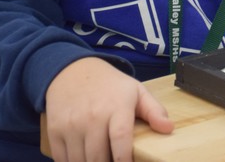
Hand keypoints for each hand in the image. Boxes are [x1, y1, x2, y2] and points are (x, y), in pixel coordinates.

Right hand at [44, 57, 172, 161]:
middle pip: (98, 157)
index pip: (120, 140)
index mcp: (116, 107)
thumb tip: (168, 129)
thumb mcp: (136, 91)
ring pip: (80, 161)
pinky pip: (62, 159)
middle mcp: (92, 117)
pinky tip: (84, 159)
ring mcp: (71, 125)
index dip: (124, 160)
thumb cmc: (110, 85)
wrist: (72, 71)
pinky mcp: (55, 131)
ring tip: (102, 160)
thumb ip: (154, 110)